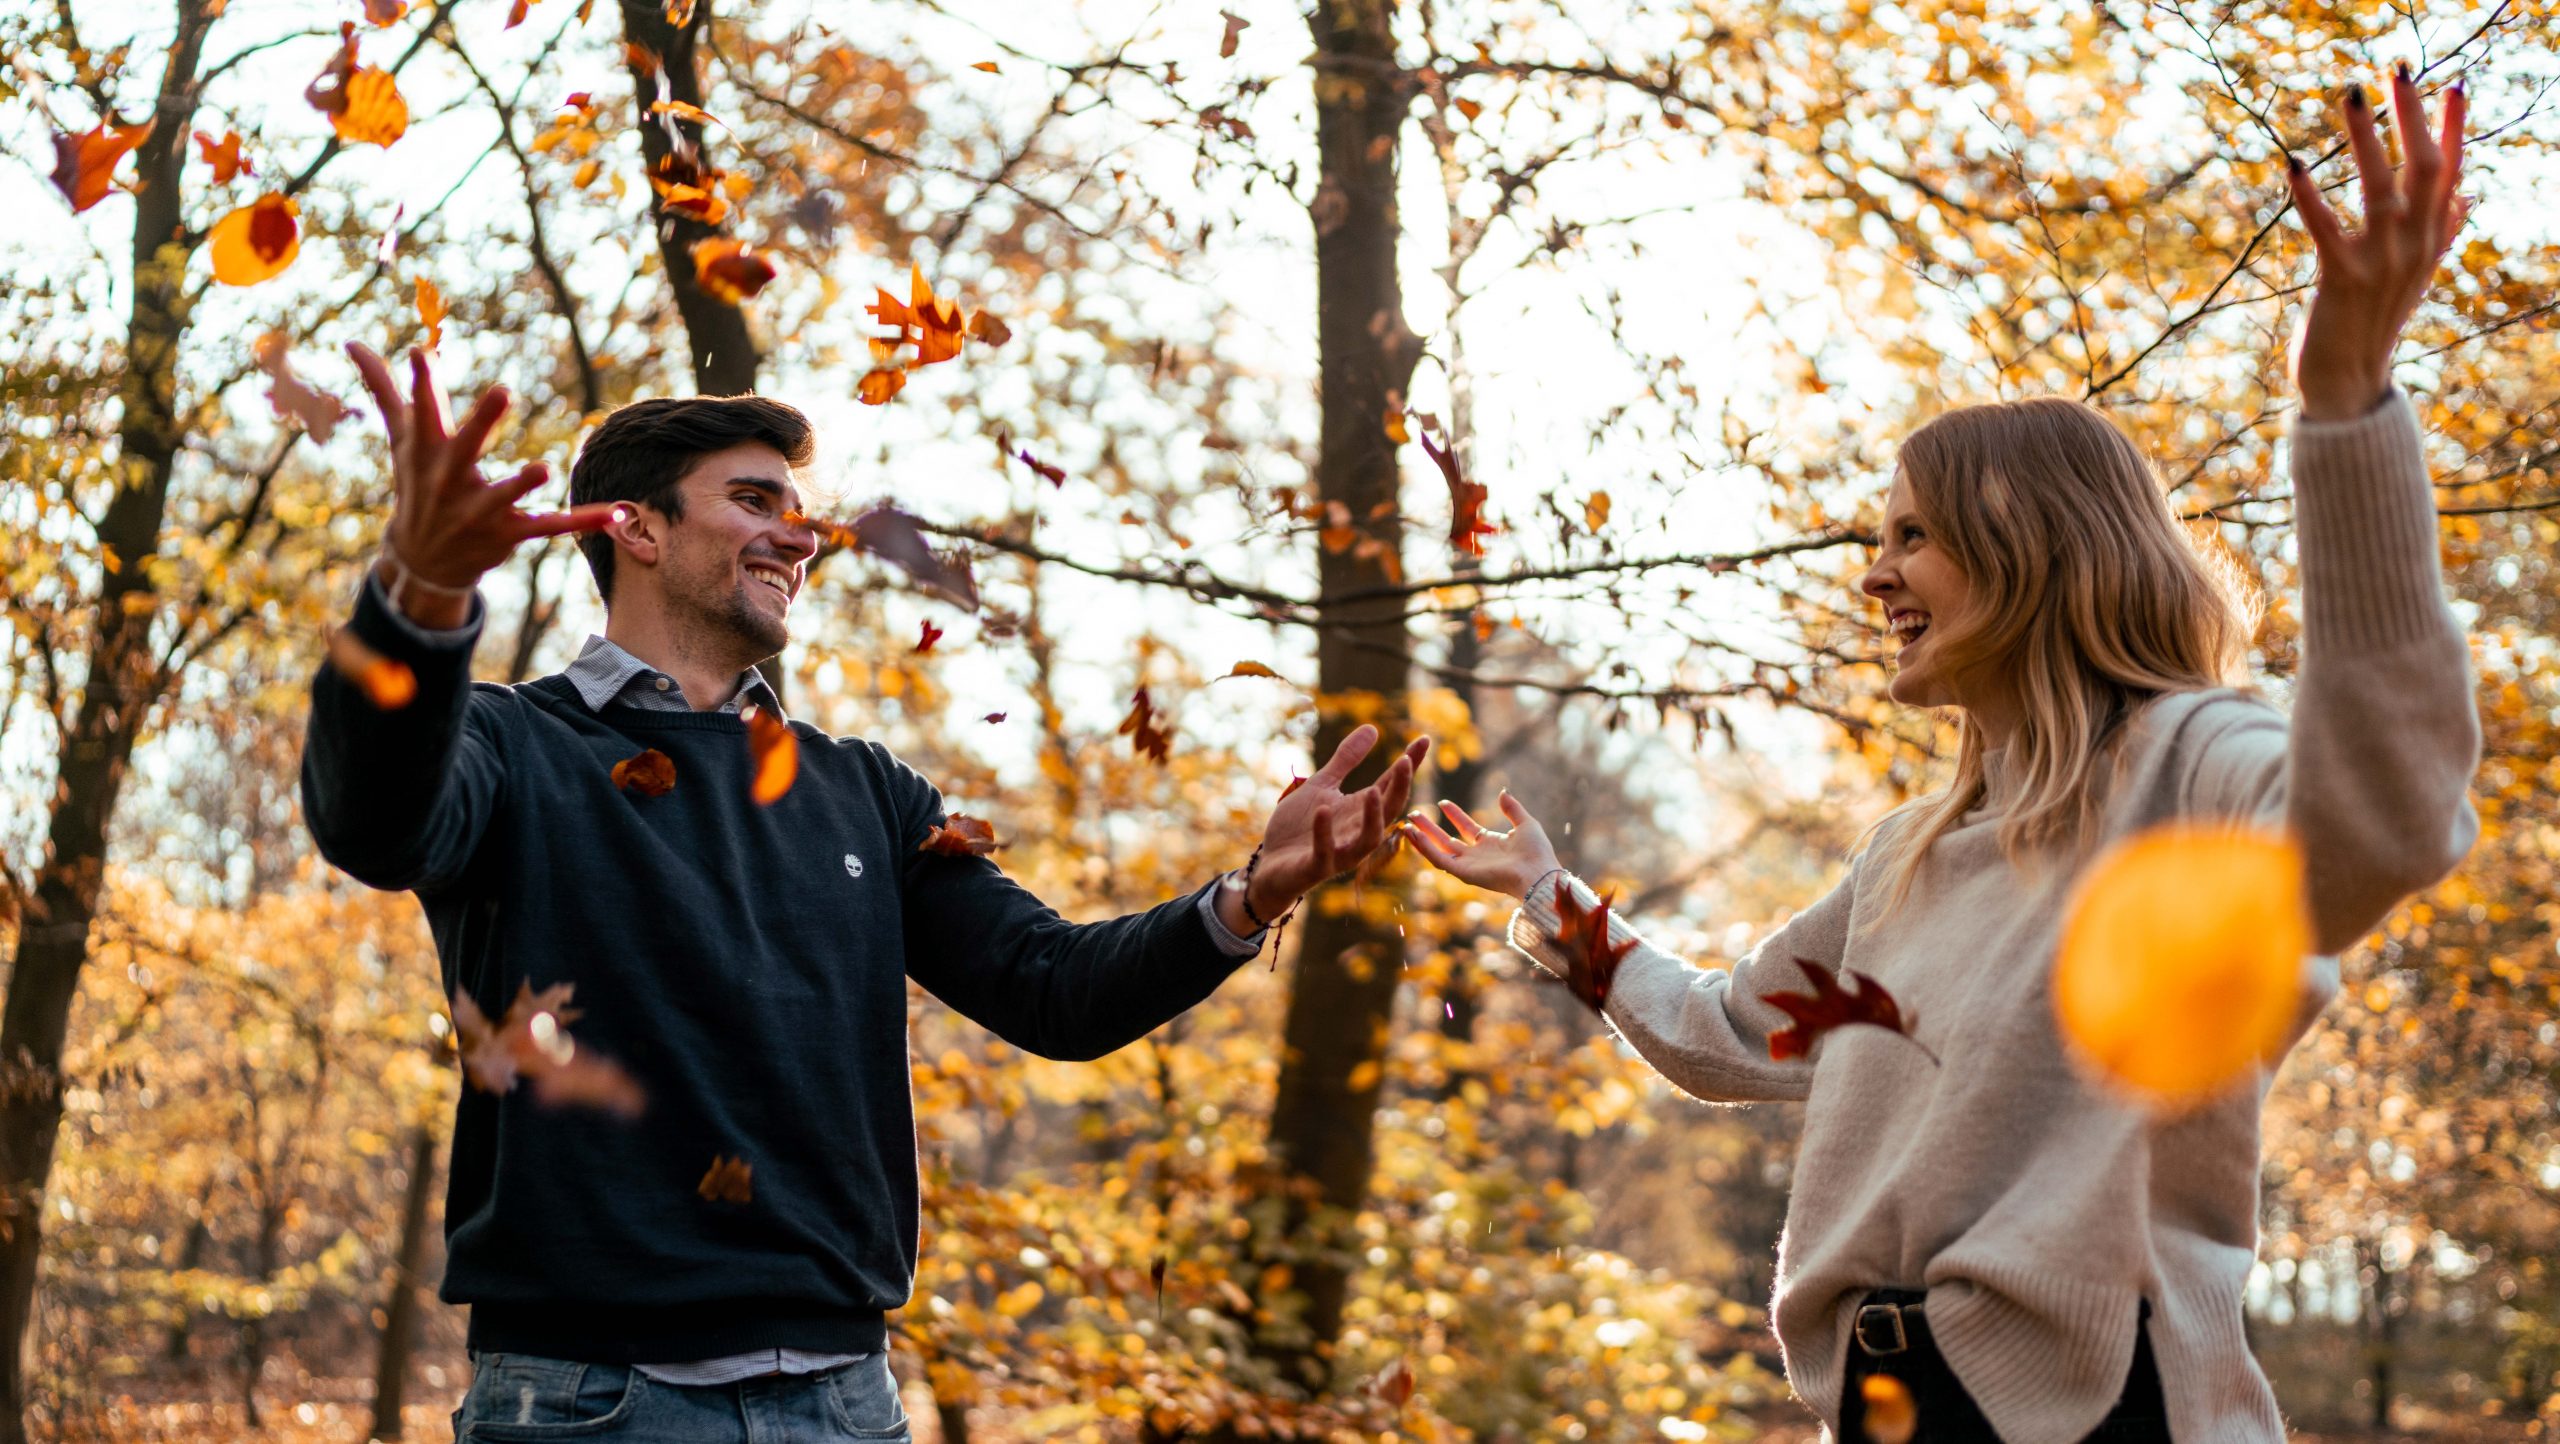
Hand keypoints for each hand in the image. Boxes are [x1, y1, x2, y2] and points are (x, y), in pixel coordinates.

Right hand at [348, 343, 622, 624]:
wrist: (423, 561)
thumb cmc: (418, 484)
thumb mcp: (402, 440)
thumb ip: (385, 390)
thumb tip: (352, 340)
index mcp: (428, 453)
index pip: (423, 413)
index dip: (423, 384)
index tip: (422, 353)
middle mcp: (451, 480)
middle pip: (465, 448)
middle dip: (482, 423)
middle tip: (503, 390)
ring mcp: (480, 510)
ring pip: (505, 496)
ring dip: (522, 485)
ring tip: (544, 467)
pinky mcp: (510, 533)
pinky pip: (550, 527)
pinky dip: (584, 521)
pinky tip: (617, 512)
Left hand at [1232, 725, 1428, 925]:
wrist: (1271, 866)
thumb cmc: (1299, 828)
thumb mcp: (1322, 785)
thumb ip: (1346, 761)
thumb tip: (1372, 728)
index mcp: (1360, 811)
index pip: (1390, 786)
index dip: (1409, 764)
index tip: (1424, 739)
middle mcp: (1356, 832)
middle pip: (1388, 812)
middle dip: (1399, 788)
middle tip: (1405, 761)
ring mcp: (1339, 852)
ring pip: (1367, 839)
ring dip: (1372, 817)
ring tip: (1374, 791)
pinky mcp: (1315, 867)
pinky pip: (1324, 852)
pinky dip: (1325, 834)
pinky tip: (1324, 810)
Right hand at [1403, 791, 1562, 899]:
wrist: (1537, 872)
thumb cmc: (1537, 852)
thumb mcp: (1526, 823)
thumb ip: (1512, 808)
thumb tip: (1502, 792)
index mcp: (1491, 844)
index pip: (1467, 828)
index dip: (1455, 815)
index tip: (1443, 803)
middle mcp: (1477, 856)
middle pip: (1447, 840)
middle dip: (1430, 827)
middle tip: (1414, 813)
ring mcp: (1468, 865)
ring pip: (1438, 850)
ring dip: (1421, 837)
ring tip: (1407, 823)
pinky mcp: (1463, 873)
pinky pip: (1439, 859)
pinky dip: (1425, 848)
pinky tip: (1414, 835)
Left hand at [2286, 67, 2468, 421]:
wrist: (2348, 379)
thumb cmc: (2374, 319)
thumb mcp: (2417, 273)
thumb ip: (2441, 232)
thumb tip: (2465, 195)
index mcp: (2432, 238)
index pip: (2451, 172)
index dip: (2453, 128)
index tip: (2453, 85)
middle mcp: (2414, 246)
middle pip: (2423, 168)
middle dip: (2412, 116)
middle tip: (2397, 69)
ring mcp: (2381, 263)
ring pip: (2379, 188)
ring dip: (2365, 139)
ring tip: (2351, 95)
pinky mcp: (2342, 279)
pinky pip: (2325, 229)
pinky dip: (2310, 195)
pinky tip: (2295, 163)